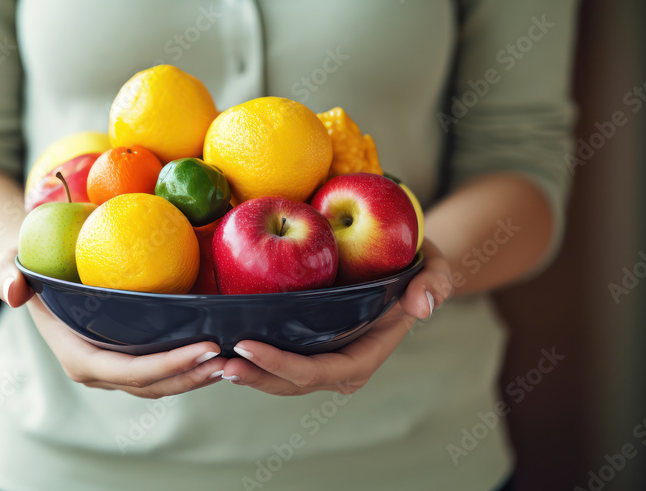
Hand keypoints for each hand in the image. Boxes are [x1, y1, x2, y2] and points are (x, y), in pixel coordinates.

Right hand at [0, 249, 227, 398]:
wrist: (37, 272)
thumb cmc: (27, 264)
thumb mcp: (7, 261)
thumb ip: (5, 274)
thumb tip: (14, 292)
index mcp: (77, 357)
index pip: (128, 372)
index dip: (168, 366)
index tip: (205, 347)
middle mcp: (98, 371)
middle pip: (152, 386)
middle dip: (192, 376)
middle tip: (231, 357)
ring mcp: (114, 368)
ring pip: (162, 385)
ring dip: (197, 377)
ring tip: (233, 360)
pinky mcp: (130, 357)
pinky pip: (164, 371)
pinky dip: (191, 366)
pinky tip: (220, 349)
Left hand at [221, 239, 452, 395]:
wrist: (401, 262)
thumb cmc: (415, 263)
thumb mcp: (433, 265)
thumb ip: (435, 282)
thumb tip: (422, 306)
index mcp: (364, 356)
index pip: (318, 371)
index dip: (281, 365)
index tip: (248, 346)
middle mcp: (339, 366)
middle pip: (291, 383)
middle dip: (256, 376)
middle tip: (219, 361)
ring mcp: (319, 358)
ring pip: (277, 378)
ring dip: (246, 372)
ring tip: (211, 359)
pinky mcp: (303, 344)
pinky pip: (273, 358)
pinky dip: (248, 357)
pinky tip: (220, 343)